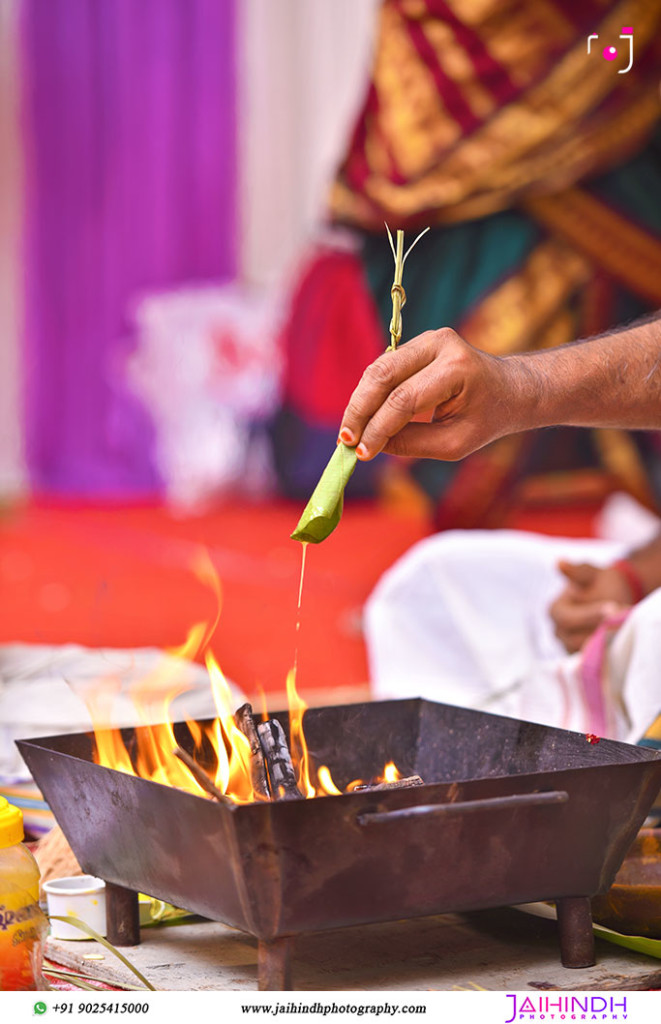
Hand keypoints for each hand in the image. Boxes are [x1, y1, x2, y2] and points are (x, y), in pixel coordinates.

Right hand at [338, 329, 532, 460]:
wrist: (510, 389)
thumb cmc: (486, 419)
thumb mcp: (454, 443)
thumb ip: (412, 443)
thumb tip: (369, 446)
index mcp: (456, 368)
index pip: (404, 399)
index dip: (378, 428)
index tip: (360, 454)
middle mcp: (439, 344)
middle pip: (382, 375)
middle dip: (359, 411)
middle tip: (344, 441)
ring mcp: (427, 338)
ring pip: (377, 370)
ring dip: (359, 402)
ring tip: (348, 434)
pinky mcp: (416, 344)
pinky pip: (383, 369)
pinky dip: (369, 395)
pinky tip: (361, 419)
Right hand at [549, 561, 632, 652]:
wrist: (611, 596)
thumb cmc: (600, 582)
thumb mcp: (590, 573)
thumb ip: (576, 572)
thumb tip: (559, 562)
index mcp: (555, 610)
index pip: (568, 618)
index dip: (589, 615)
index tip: (612, 608)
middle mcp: (558, 631)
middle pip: (576, 638)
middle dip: (601, 628)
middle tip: (623, 618)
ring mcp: (569, 645)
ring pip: (586, 650)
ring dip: (605, 639)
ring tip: (622, 625)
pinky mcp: (582, 656)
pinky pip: (593, 658)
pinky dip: (606, 649)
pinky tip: (619, 636)